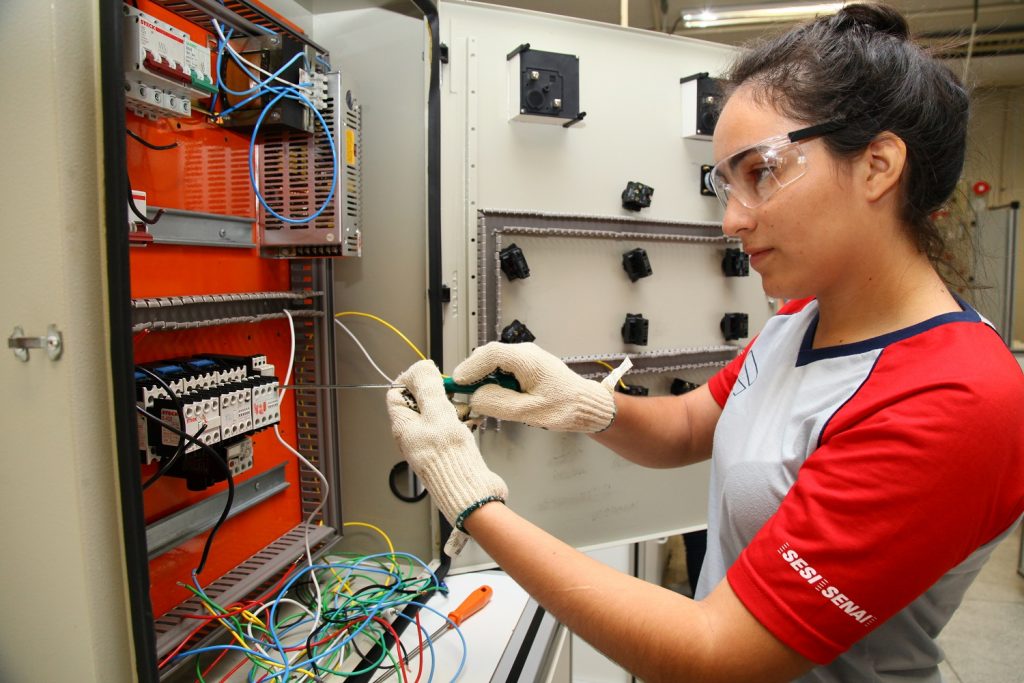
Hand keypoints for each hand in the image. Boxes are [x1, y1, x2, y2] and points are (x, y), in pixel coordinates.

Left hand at [386, 360, 507, 556]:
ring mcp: (428, 443)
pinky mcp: (445, 450)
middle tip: (449, 394)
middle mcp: (412, 435)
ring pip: (435, 413)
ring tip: (461, 412)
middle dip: (436, 392)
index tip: (430, 375)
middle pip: (417, 401)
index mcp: (403, 427)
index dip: (410, 379)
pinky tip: (469, 424)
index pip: (396, 393)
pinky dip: (459, 420)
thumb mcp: (438, 415)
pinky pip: (448, 426)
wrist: (471, 493)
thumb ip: (428, 389)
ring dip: (450, 406)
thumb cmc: (451, 461)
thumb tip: (421, 368)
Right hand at [453, 342, 616, 432]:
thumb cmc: (565, 407)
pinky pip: (501, 367)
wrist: (585, 404)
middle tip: (463, 392)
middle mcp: (525, 353)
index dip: (470, 367)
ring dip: (483, 377)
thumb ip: (499, 403)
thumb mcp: (529, 411)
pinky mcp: (524, 365)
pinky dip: (493, 380)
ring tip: (483, 398)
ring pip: (493, 361)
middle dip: (473, 373)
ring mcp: (525, 357)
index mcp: (528, 360)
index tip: (458, 382)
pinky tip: (497, 395)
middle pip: (488, 355)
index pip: (490, 354)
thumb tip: (475, 397)